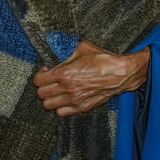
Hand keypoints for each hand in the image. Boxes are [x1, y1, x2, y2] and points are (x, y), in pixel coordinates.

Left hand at [32, 41, 147, 116]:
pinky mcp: (83, 107)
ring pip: (48, 105)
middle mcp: (67, 89)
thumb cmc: (103, 59)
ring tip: (56, 91)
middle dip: (43, 86)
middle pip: (41, 94)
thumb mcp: (82, 47)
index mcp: (64, 73)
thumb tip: (56, 46)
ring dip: (50, 98)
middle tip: (49, 81)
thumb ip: (66, 48)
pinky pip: (62, 113)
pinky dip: (60, 107)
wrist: (120, 73)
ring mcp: (74, 100)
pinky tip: (65, 99)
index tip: (46, 71)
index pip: (38, 80)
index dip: (40, 75)